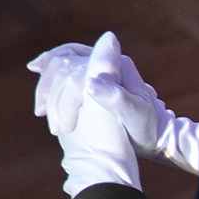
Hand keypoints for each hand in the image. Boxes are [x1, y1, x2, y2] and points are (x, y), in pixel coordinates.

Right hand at [28, 37, 171, 158]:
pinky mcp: (95, 83)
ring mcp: (100, 72)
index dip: (59, 82)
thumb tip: (90, 83)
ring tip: (42, 110)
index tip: (51, 108)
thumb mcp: (136, 115)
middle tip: (42, 110)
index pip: (77, 62)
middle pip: (66, 62)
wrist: (157, 137)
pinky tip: (46, 105)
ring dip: (48, 86)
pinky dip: (54, 88)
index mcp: (117, 63)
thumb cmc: (148, 128)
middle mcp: (108, 63)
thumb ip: (116, 98)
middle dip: (50, 84)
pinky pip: (67, 78)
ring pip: (63, 68)